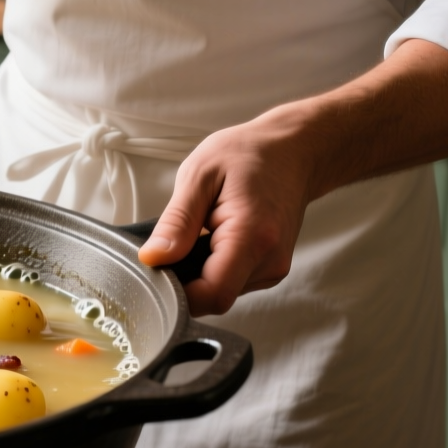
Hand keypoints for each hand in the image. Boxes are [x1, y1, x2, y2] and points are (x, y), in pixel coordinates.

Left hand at [137, 111, 319, 314]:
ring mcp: (274, 269)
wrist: (294, 151)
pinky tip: (214, 236)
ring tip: (202, 229)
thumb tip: (153, 259)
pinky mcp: (271, 269)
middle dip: (186, 277)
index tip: (158, 268)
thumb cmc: (249, 154)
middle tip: (177, 238)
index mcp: (252, 238)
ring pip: (221, 291)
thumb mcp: (200, 175)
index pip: (212, 296)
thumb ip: (176, 222)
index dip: (178, 292)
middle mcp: (270, 261)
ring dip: (200, 270)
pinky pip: (232, 281)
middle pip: (214, 297)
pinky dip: (214, 265)